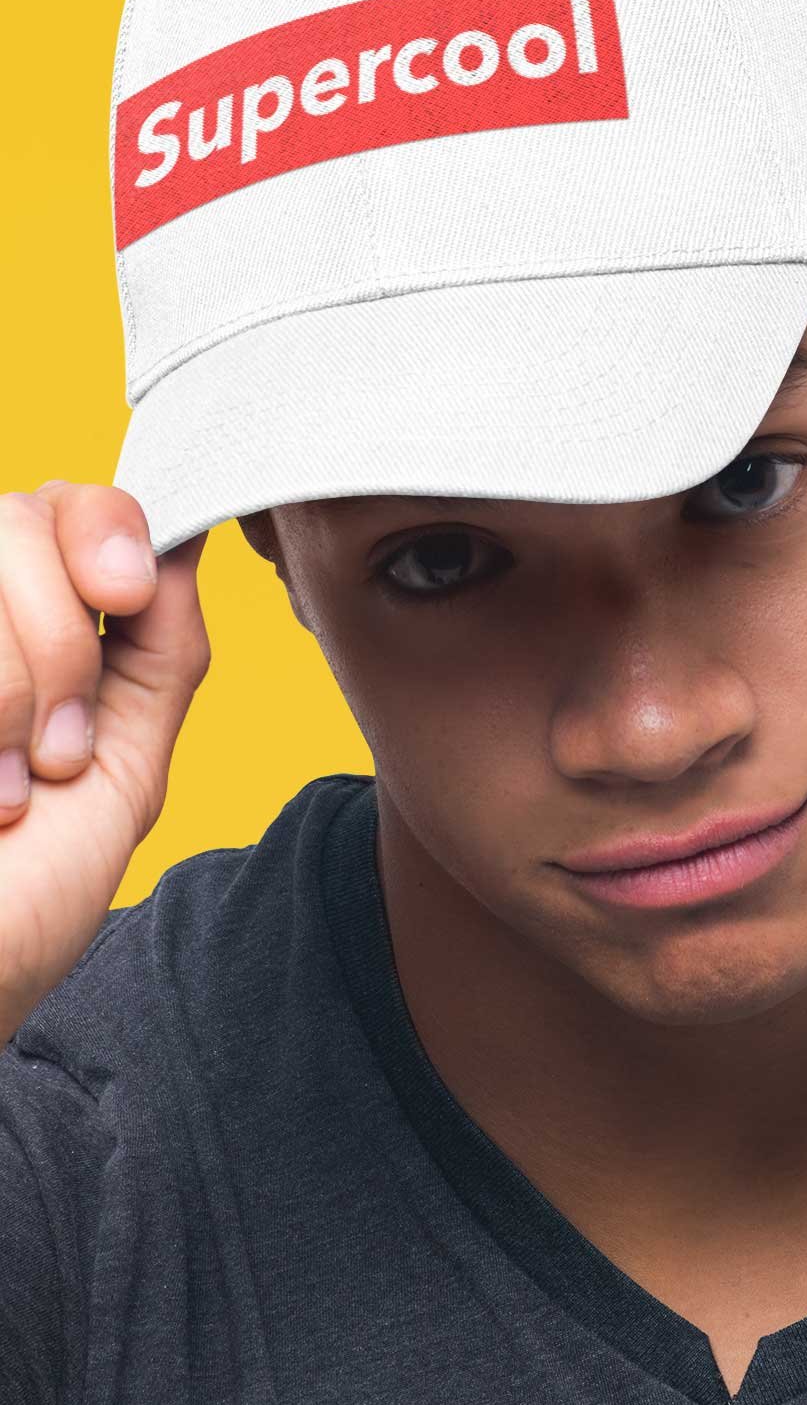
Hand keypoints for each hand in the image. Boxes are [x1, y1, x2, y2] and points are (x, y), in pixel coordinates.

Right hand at [0, 482, 210, 1045]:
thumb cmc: (26, 900)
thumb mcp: (124, 768)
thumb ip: (162, 650)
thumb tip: (188, 538)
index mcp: (35, 630)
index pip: (71, 504)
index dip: (107, 529)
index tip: (126, 592)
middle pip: (20, 517)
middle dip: (63, 641)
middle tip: (58, 751)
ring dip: (12, 686)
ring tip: (5, 785)